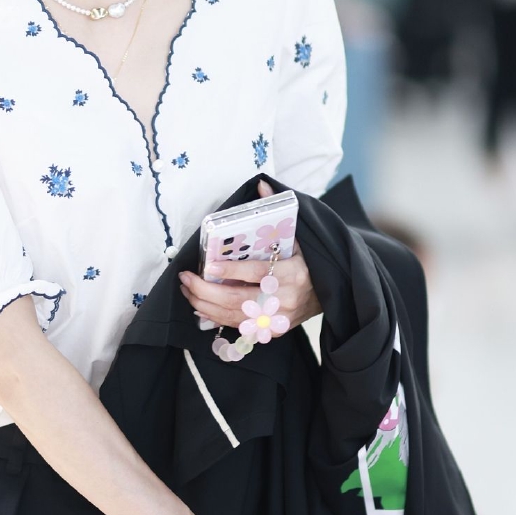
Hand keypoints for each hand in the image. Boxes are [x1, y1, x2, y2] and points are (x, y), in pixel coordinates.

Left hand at [179, 181, 320, 332]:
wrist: (330, 293)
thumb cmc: (308, 262)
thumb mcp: (299, 236)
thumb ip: (277, 213)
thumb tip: (261, 184)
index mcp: (293, 274)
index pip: (256, 273)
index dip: (231, 271)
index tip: (208, 265)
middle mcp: (285, 299)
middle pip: (239, 299)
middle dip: (206, 290)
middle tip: (186, 278)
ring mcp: (278, 318)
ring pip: (234, 315)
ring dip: (205, 304)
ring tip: (187, 290)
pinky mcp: (271, 329)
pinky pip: (238, 325)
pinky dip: (215, 316)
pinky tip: (200, 306)